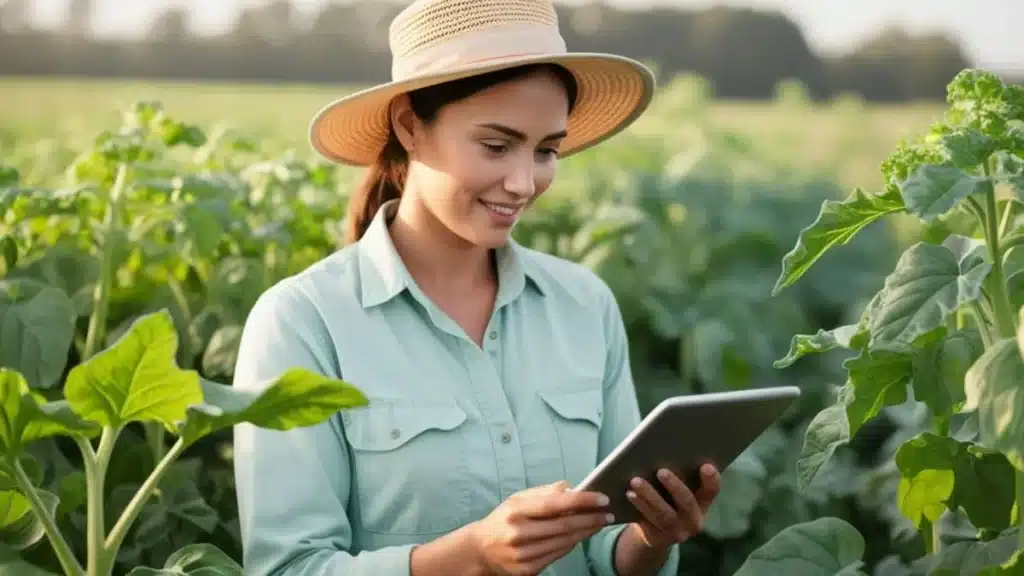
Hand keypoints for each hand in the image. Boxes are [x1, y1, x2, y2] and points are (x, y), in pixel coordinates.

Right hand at [468, 480, 612, 575]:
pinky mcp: (527, 570)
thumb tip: (570, 488)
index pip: (554, 504)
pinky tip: (582, 535)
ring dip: (586, 532)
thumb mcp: (517, 499)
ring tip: (600, 522)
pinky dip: (573, 544)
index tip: (602, 497)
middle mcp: (518, 534)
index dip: (581, 501)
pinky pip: (558, 555)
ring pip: (564, 542)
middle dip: (590, 519)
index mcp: (515, 511)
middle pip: (563, 526)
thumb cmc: (504, 519)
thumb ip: (544, 492)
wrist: (481, 550)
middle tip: (608, 513)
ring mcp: (523, 555)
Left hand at [625, 463, 720, 548]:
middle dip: (674, 486)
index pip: (712, 491)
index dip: (711, 479)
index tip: (706, 465)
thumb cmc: (668, 500)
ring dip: (650, 496)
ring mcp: (677, 531)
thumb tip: (665, 448)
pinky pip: (649, 521)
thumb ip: (680, 475)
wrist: (655, 532)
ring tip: (636, 480)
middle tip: (661, 471)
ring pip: (664, 514)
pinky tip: (630, 493)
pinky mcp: (659, 537)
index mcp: (703, 503)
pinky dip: (639, 505)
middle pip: (687, 502)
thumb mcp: (677, 490)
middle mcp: (694, 519)